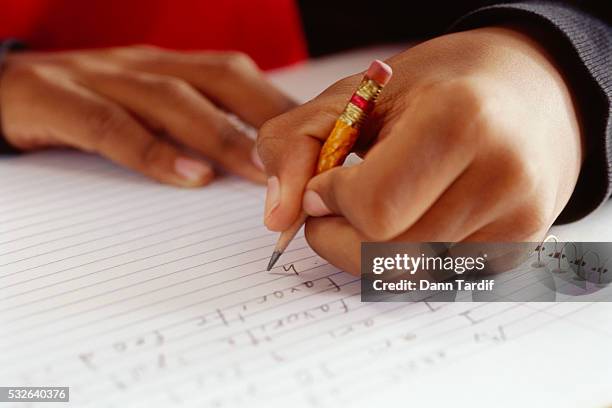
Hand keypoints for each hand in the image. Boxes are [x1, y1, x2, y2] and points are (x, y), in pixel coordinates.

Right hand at [0, 46, 294, 185]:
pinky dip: (152, 152)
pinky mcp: (56, 98)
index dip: (281, 105)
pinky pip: (109, 125)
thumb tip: (254, 167)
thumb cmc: (90, 106)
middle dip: (267, 115)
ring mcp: (100, 76)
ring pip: (172, 99)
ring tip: (260, 173)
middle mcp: (144, 65)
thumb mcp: (147, 111)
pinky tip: (188, 176)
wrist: (2, 91)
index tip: (320, 142)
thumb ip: (193, 129)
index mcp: (170, 67)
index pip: (238, 77)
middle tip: (306, 158)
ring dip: (223, 135)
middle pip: (220, 78)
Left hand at [257, 27, 582, 273]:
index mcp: (461, 122)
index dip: (329, 200)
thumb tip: (277, 217)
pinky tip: (411, 219)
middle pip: (385, 254)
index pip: (373, 206)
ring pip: (406, 275)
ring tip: (376, 206)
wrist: (527, 95)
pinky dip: (402, 258)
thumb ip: (296, 143)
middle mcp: (502, 180)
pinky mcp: (517, 254)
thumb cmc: (438, 88)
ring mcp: (517, 225)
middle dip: (337, 236)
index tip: (323, 182)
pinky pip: (432, 280)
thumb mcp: (356, 94)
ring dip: (366, 250)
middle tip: (335, 203)